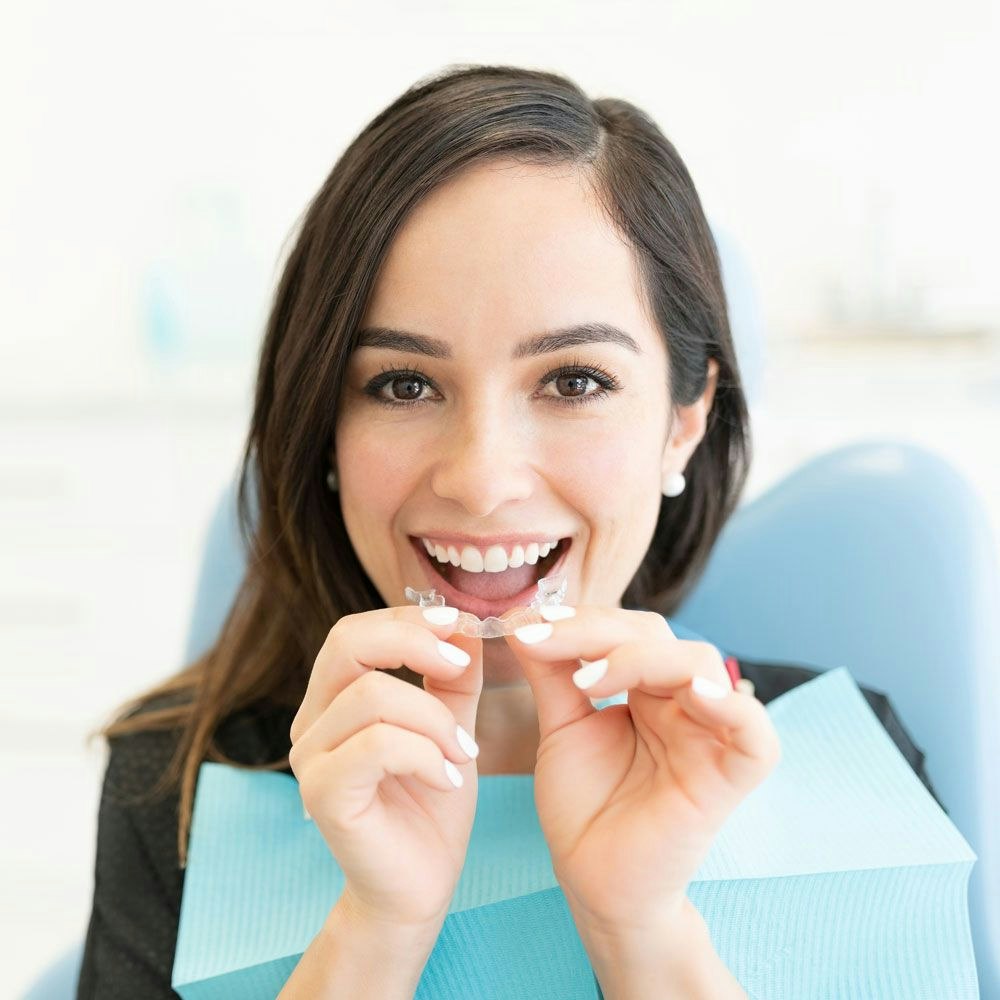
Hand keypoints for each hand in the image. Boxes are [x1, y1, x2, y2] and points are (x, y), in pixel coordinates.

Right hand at [289, 605, 483, 929]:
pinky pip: (378, 744)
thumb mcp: (450, 727)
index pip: (355, 631)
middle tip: (461, 667)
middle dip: (412, 641)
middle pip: (348, 642)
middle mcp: (312, 722)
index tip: (461, 626)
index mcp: (334, 700)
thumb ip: (453, 678)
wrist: (416, 889)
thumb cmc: (429, 807)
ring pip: (373, 694)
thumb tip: (466, 624)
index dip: (407, 619)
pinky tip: (447, 779)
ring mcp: (311, 758)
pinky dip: (425, 753)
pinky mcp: (323, 794)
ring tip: (462, 752)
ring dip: (435, 718)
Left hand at [504, 606, 780, 931]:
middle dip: (599, 632)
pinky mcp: (729, 779)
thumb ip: (550, 671)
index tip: (527, 625)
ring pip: (701, 665)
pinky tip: (688, 693)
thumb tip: (523, 614)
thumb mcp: (562, 726)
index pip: (631, 631)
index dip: (583, 620)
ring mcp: (709, 737)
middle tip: (545, 643)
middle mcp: (682, 703)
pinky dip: (730, 705)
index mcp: (649, 690)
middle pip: (661, 638)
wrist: (592, 881)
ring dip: (641, 659)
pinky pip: (756, 734)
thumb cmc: (584, 806)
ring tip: (587, 681)